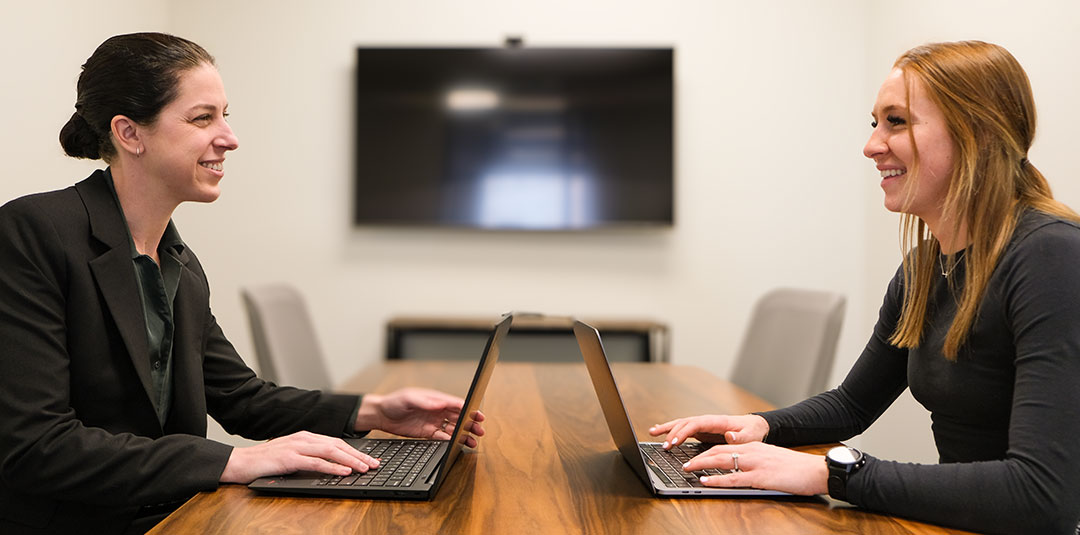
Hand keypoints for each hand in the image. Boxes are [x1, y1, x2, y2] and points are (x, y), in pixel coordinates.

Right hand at [220, 431, 378, 483]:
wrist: (241, 462)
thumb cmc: (266, 462)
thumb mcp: (292, 456)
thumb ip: (310, 457)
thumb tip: (332, 466)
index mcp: (306, 436)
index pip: (337, 442)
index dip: (355, 451)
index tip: (370, 459)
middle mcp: (304, 438)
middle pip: (338, 445)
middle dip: (359, 455)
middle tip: (375, 464)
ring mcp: (297, 446)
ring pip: (331, 451)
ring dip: (351, 460)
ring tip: (364, 468)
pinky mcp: (290, 458)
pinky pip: (316, 462)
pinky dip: (332, 467)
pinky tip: (344, 472)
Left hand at [355, 387, 485, 447]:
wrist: (381, 415)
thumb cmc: (394, 402)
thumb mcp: (409, 398)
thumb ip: (425, 402)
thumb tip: (440, 403)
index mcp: (436, 399)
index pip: (456, 404)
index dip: (468, 409)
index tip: (477, 415)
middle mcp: (437, 410)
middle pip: (459, 417)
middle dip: (470, 424)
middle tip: (480, 430)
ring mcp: (433, 422)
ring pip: (453, 429)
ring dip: (463, 434)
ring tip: (473, 441)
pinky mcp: (427, 432)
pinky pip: (442, 438)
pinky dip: (451, 441)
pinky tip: (457, 445)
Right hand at [648, 413, 768, 448]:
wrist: (753, 426)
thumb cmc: (751, 432)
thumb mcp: (750, 436)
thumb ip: (740, 437)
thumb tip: (729, 436)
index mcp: (716, 421)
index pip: (696, 424)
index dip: (683, 432)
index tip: (675, 442)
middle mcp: (706, 420)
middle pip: (685, 423)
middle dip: (672, 433)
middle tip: (664, 446)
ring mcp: (702, 425)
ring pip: (681, 423)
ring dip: (667, 428)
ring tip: (652, 432)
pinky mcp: (700, 430)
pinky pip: (683, 428)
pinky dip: (670, 429)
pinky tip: (659, 431)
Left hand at [682, 441, 827, 495]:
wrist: (817, 470)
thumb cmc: (796, 468)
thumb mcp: (771, 459)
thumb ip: (754, 461)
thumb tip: (739, 468)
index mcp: (754, 447)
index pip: (724, 446)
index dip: (706, 451)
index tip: (694, 456)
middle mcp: (752, 452)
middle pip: (718, 450)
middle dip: (698, 456)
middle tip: (685, 463)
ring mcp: (756, 463)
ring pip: (722, 460)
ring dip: (702, 464)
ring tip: (688, 469)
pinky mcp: (761, 477)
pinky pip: (734, 478)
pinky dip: (717, 479)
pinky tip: (706, 480)